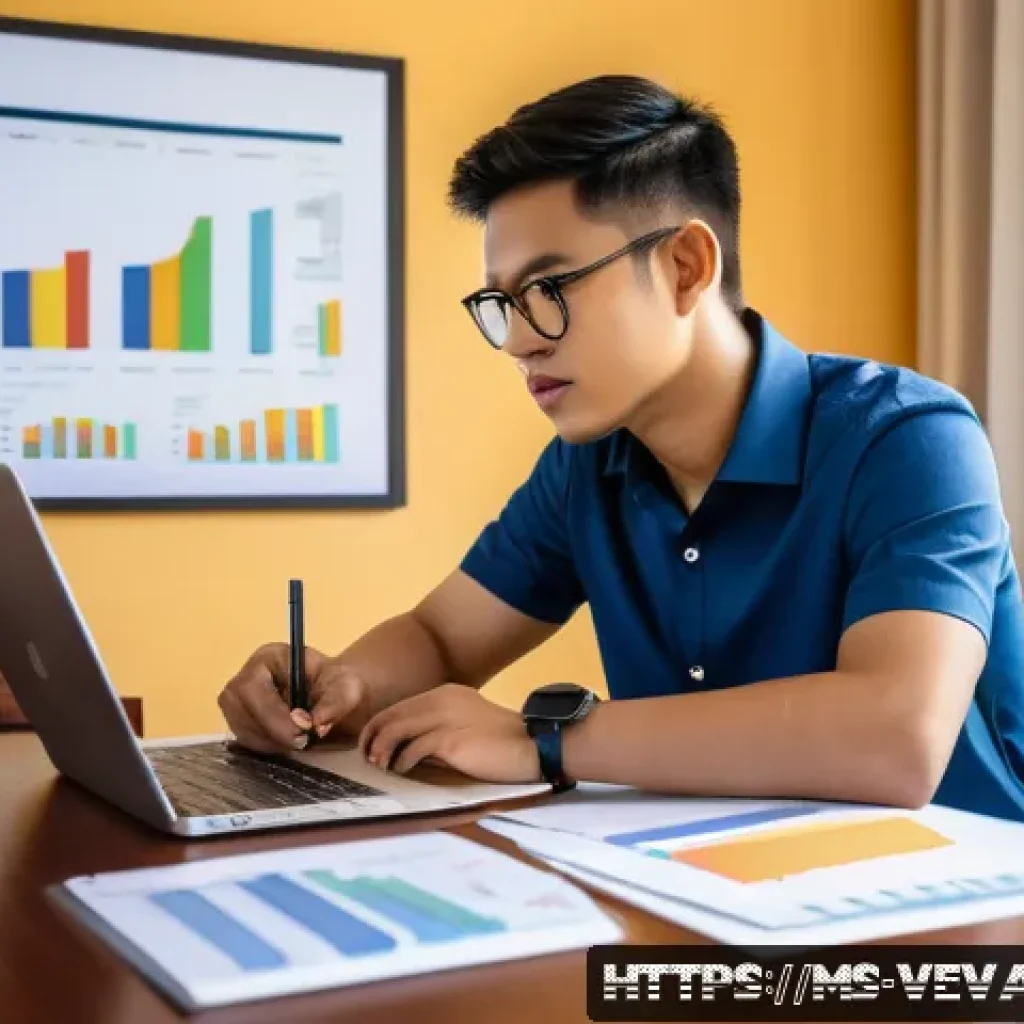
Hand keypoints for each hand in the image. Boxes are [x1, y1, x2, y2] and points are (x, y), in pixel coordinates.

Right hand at [218, 643, 373, 752]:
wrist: (332, 697)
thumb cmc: (335, 685)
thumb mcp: (345, 687)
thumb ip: (336, 702)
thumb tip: (315, 724)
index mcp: (267, 658)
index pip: (252, 687)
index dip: (272, 713)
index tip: (303, 730)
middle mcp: (245, 677)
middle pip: (239, 708)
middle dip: (271, 731)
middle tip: (302, 742)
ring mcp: (237, 700)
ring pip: (240, 728)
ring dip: (270, 742)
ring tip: (299, 740)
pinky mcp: (239, 721)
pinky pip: (244, 740)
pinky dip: (266, 747)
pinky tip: (287, 742)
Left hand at [357, 683, 539, 782]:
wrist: (533, 745)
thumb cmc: (500, 744)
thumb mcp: (465, 728)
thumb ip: (438, 732)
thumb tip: (406, 751)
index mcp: (446, 694)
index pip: (400, 706)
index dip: (379, 726)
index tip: (371, 746)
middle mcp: (442, 699)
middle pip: (392, 714)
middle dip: (372, 737)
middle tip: (367, 759)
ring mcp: (445, 717)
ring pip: (396, 729)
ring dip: (381, 750)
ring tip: (379, 767)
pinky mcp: (450, 739)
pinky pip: (412, 749)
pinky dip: (401, 762)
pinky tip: (401, 772)